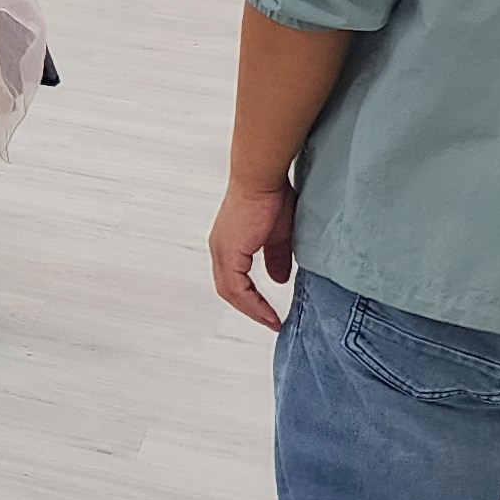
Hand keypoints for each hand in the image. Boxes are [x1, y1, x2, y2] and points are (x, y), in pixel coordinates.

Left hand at [209, 174, 298, 331]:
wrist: (263, 178)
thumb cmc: (271, 196)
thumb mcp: (278, 235)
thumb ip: (278, 258)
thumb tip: (279, 278)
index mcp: (229, 244)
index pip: (235, 281)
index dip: (251, 299)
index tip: (270, 313)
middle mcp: (220, 249)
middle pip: (229, 290)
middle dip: (250, 309)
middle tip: (270, 321)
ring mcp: (221, 250)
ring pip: (230, 292)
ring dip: (252, 310)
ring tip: (271, 321)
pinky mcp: (228, 252)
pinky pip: (236, 287)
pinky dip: (251, 303)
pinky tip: (267, 311)